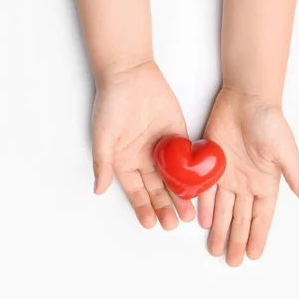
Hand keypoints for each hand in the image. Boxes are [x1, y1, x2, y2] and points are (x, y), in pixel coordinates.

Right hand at [92, 61, 195, 229]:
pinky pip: (187, 160)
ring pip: (174, 179)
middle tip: (174, 224)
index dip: (143, 208)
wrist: (131, 74)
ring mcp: (163, 150)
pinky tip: (200, 189)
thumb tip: (98, 190)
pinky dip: (193, 174)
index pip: (136, 191)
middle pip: (156, 190)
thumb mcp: (103, 136)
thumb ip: (103, 163)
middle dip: (164, 207)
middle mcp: (144, 160)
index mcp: (125, 162)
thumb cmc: (112, 104)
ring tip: (188, 215)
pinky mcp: (179, 137)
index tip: (151, 224)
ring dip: (180, 197)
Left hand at [198, 88, 298, 265]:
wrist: (246, 98)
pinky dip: (203, 206)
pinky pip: (205, 190)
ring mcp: (227, 175)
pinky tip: (201, 222)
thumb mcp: (286, 152)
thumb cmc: (269, 122)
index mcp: (266, 183)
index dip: (257, 237)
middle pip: (239, 218)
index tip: (253, 257)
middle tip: (231, 262)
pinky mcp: (210, 163)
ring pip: (221, 209)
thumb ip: (296, 178)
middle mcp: (246, 183)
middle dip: (236, 240)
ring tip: (214, 250)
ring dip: (218, 229)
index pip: (260, 218)